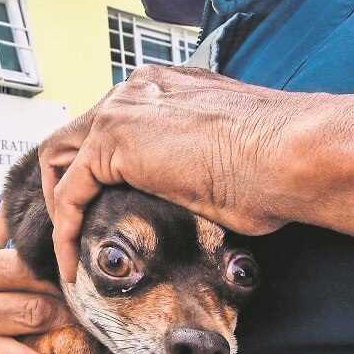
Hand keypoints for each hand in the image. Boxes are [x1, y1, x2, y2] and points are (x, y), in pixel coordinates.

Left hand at [40, 65, 317, 280]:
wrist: (294, 154)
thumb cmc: (281, 166)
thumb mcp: (230, 158)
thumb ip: (198, 165)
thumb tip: (199, 197)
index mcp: (167, 89)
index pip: (109, 125)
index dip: (94, 171)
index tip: (97, 210)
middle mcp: (139, 90)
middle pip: (73, 136)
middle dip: (62, 185)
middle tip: (69, 230)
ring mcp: (122, 109)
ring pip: (60, 159)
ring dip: (59, 208)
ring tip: (69, 251)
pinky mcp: (112, 141)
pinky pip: (70, 194)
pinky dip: (66, 232)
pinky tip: (74, 265)